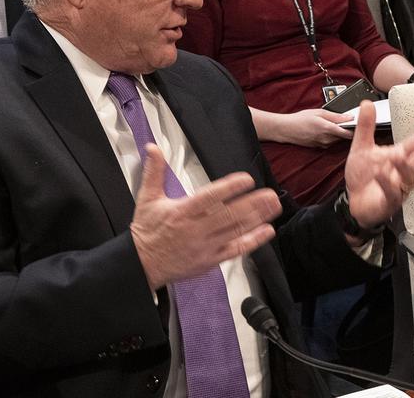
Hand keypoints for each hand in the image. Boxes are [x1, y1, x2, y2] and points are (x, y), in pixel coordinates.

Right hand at [131, 144, 280, 289]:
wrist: (141, 265)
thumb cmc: (147, 232)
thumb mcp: (147, 199)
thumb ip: (154, 172)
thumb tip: (153, 148)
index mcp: (182, 212)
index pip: (209, 197)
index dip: (229, 188)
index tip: (246, 179)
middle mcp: (196, 229)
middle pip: (228, 214)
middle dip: (252, 204)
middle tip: (270, 194)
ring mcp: (205, 245)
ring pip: (235, 230)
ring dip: (257, 218)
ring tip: (273, 207)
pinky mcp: (211, 259)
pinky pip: (235, 250)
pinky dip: (252, 241)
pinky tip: (266, 231)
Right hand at [276, 109, 353, 147]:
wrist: (286, 129)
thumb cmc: (300, 119)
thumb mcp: (319, 112)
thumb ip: (336, 116)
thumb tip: (349, 117)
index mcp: (327, 129)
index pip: (349, 133)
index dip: (356, 129)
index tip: (360, 124)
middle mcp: (327, 139)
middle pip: (345, 137)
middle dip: (348, 130)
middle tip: (349, 121)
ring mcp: (323, 144)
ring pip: (338, 139)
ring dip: (339, 133)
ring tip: (334, 124)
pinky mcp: (320, 147)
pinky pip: (331, 142)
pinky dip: (332, 136)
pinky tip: (327, 129)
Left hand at [344, 100, 413, 233]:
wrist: (353, 201)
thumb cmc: (363, 175)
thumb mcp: (361, 147)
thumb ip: (366, 127)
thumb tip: (367, 103)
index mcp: (398, 156)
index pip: (413, 145)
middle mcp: (402, 172)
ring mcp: (398, 188)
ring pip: (409, 179)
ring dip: (405, 168)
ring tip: (398, 156)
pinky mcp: (389, 202)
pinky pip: (392, 194)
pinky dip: (387, 183)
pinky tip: (381, 173)